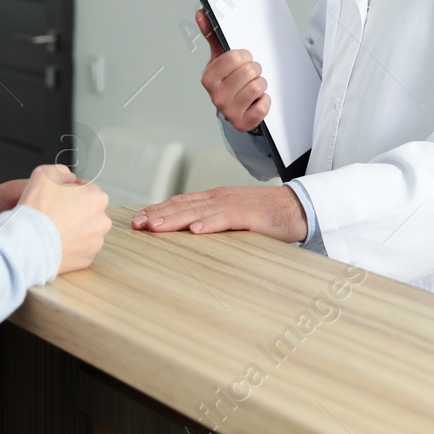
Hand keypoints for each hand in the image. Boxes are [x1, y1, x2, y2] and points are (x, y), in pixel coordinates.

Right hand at [19, 164, 110, 273]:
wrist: (28, 242)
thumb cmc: (38, 209)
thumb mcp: (46, 173)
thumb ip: (63, 172)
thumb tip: (68, 180)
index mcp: (98, 198)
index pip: (85, 189)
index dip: (67, 191)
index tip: (56, 197)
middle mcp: (102, 221)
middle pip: (87, 211)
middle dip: (73, 211)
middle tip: (53, 214)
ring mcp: (95, 243)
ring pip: (84, 232)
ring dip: (72, 230)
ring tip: (53, 230)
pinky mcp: (86, 260)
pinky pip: (78, 250)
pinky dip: (68, 247)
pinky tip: (54, 242)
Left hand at [131, 185, 307, 243]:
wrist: (296, 208)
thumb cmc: (264, 216)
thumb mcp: (232, 217)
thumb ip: (211, 222)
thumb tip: (186, 235)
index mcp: (214, 199)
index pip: (179, 203)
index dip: (157, 210)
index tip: (137, 220)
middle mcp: (219, 198)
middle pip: (182, 205)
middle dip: (158, 214)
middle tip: (136, 224)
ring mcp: (233, 204)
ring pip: (198, 211)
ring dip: (175, 219)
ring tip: (156, 227)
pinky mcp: (249, 214)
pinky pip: (226, 219)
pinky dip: (209, 224)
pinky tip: (195, 230)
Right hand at [196, 9, 269, 132]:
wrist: (234, 109)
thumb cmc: (228, 81)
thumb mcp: (219, 59)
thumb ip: (212, 35)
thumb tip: (201, 13)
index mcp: (209, 78)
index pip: (236, 57)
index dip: (244, 56)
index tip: (242, 60)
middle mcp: (216, 96)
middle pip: (250, 71)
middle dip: (254, 70)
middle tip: (248, 75)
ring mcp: (229, 111)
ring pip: (258, 86)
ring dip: (260, 84)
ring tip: (252, 87)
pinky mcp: (243, 122)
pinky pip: (263, 105)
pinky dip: (264, 101)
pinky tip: (256, 101)